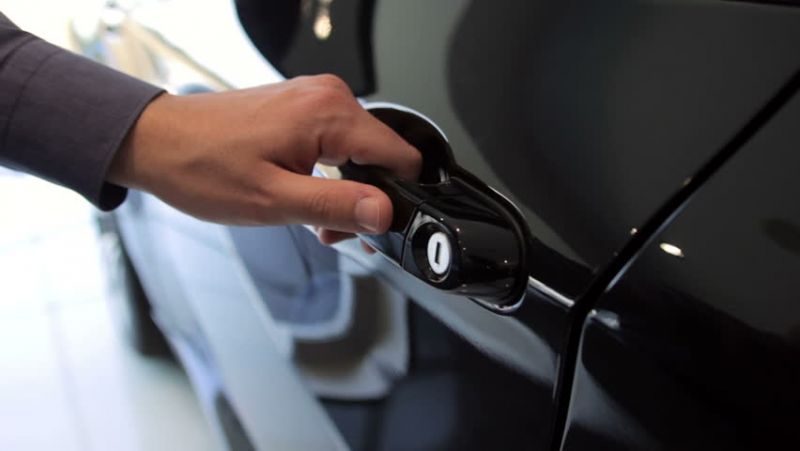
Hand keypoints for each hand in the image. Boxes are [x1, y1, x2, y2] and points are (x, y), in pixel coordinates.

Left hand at [108, 75, 420, 243]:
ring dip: (345, 190)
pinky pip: (338, 142)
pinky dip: (330, 173)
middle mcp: (327, 97)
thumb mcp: (273, 200)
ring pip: (361, 152)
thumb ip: (336, 206)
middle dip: (365, 199)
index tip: (367, 226)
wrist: (158, 143)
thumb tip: (384, 213)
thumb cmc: (201, 166)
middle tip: (328, 228)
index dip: (394, 200)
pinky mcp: (302, 107)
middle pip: (382, 156)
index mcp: (329, 113)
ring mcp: (314, 99)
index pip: (402, 157)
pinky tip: (304, 193)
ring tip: (309, 214)